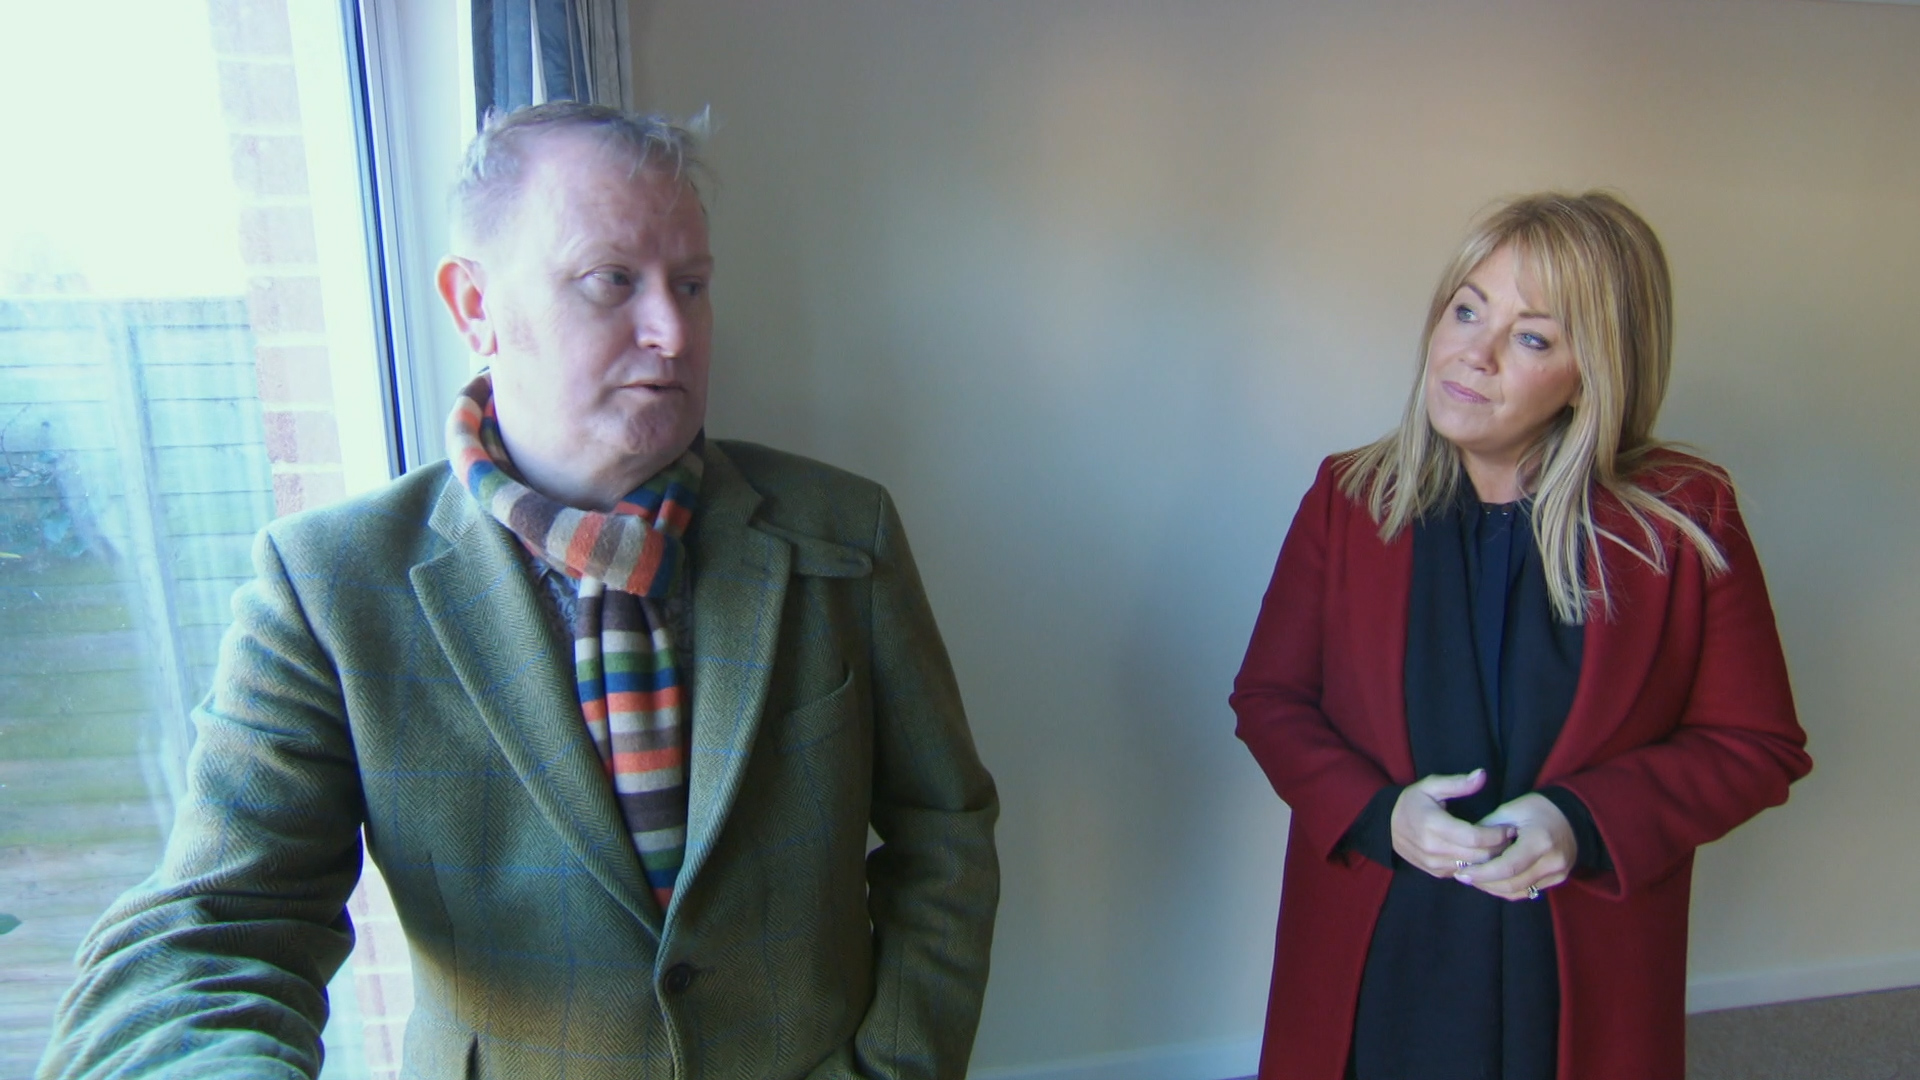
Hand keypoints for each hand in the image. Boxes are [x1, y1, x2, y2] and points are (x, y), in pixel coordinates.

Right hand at [1389, 769, 1516, 877]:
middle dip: (1499, 848)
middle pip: (1478, 856)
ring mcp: (1433, 863)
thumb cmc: (1412, 802)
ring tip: (1500, 845)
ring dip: (1490, 858)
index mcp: (1433, 825)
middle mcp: (1433, 848)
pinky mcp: (1436, 872)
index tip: (1510, 828)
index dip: (1497, 834)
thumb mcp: (1431, 785)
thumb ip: (1458, 783)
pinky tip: (1483, 853)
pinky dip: (1477, 866)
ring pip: (1473, 868)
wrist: (1387, 826)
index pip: (1474, 837)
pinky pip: (1464, 873)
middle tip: (1510, 837)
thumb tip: (1482, 775)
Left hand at [1452, 793, 1575, 900]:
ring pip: (1518, 892)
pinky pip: (1527, 891)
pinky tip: (1491, 880)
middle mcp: (1552, 862)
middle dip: (1483, 882)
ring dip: (1492, 888)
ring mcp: (1558, 874)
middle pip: (1511, 884)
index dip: (1481, 873)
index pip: (1507, 867)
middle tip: (1462, 875)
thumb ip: (1487, 831)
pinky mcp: (1557, 880)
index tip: (1461, 872)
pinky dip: (1506, 889)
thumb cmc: (1536, 808)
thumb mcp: (1509, 811)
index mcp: (1540, 841)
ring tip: (1474, 878)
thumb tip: (1464, 849)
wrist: (1570, 815)